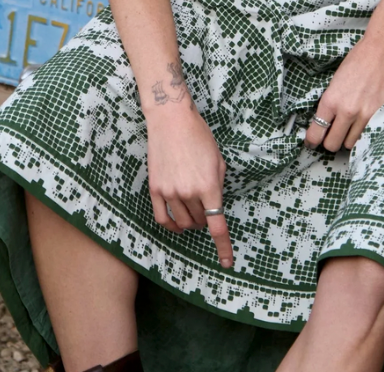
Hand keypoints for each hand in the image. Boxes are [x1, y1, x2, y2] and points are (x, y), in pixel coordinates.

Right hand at [146, 103, 233, 268]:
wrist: (171, 121)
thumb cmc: (199, 136)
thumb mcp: (218, 160)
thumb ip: (218, 185)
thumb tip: (214, 204)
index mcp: (209, 185)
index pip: (218, 225)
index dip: (224, 247)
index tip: (227, 262)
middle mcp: (189, 192)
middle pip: (200, 221)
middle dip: (206, 218)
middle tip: (207, 205)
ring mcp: (170, 192)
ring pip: (183, 222)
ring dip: (192, 221)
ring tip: (194, 209)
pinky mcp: (155, 189)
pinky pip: (163, 218)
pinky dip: (172, 226)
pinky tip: (177, 225)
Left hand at [304, 33, 383, 152]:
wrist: (383, 49)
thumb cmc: (358, 59)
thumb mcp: (336, 81)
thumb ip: (331, 103)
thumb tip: (325, 120)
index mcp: (330, 100)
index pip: (316, 133)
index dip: (312, 140)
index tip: (312, 142)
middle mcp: (346, 111)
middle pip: (332, 145)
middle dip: (330, 142)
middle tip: (332, 135)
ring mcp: (365, 115)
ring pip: (350, 144)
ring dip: (347, 138)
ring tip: (349, 128)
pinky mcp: (381, 115)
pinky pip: (368, 135)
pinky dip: (363, 134)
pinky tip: (363, 125)